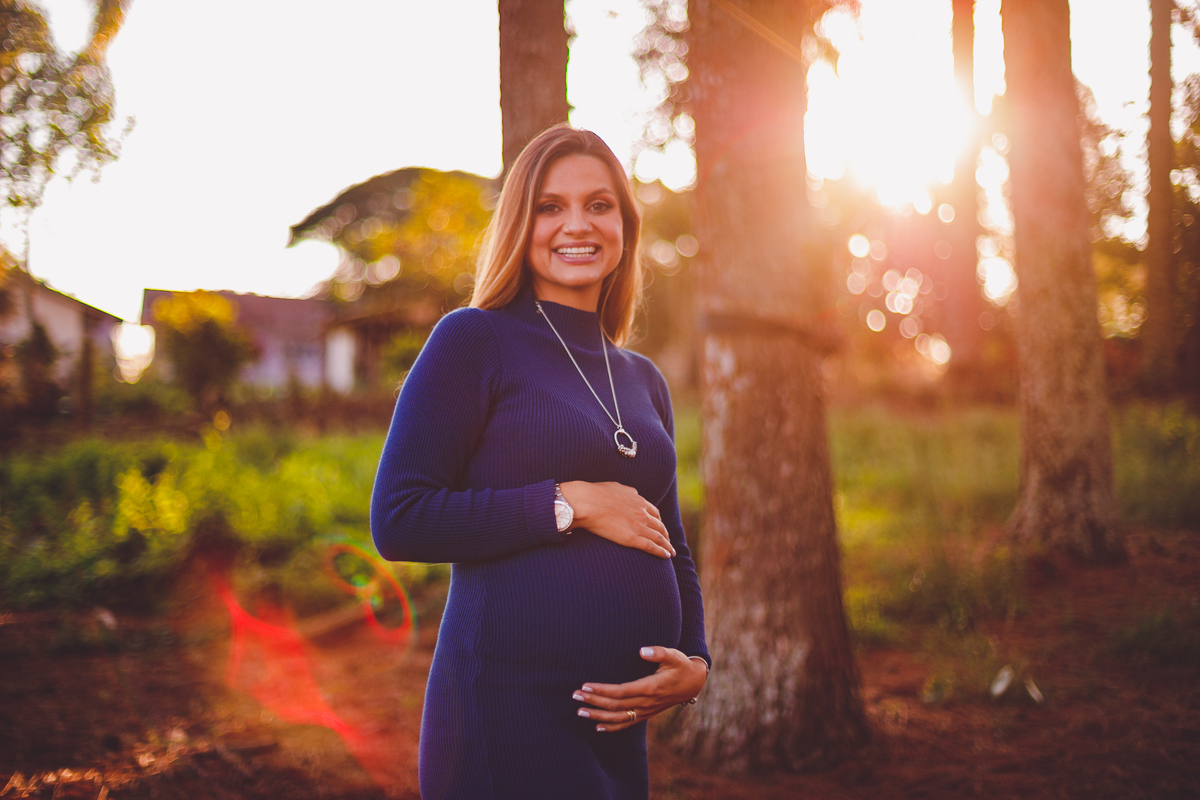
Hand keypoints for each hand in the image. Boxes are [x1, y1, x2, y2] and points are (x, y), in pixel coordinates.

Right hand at [559, 481, 674, 558]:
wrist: (587, 502)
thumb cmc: (595, 494)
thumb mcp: (616, 488)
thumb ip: (627, 492)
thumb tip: (632, 493)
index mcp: (638, 500)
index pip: (655, 513)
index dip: (659, 522)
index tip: (660, 528)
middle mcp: (642, 513)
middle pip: (660, 526)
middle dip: (666, 535)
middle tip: (668, 542)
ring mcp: (639, 525)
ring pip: (659, 537)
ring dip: (667, 546)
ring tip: (671, 552)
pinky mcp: (632, 538)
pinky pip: (651, 546)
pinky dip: (661, 551)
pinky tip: (666, 556)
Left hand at [572, 646, 707, 731]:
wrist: (694, 683)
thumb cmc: (681, 665)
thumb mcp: (674, 655)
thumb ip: (658, 652)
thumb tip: (641, 650)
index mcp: (650, 688)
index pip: (620, 692)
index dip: (602, 690)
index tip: (585, 685)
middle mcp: (646, 703)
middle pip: (615, 706)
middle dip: (593, 702)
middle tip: (574, 696)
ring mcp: (646, 711)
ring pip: (618, 718)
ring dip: (597, 716)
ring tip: (579, 712)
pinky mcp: (646, 714)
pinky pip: (627, 724)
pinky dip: (611, 727)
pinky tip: (598, 726)